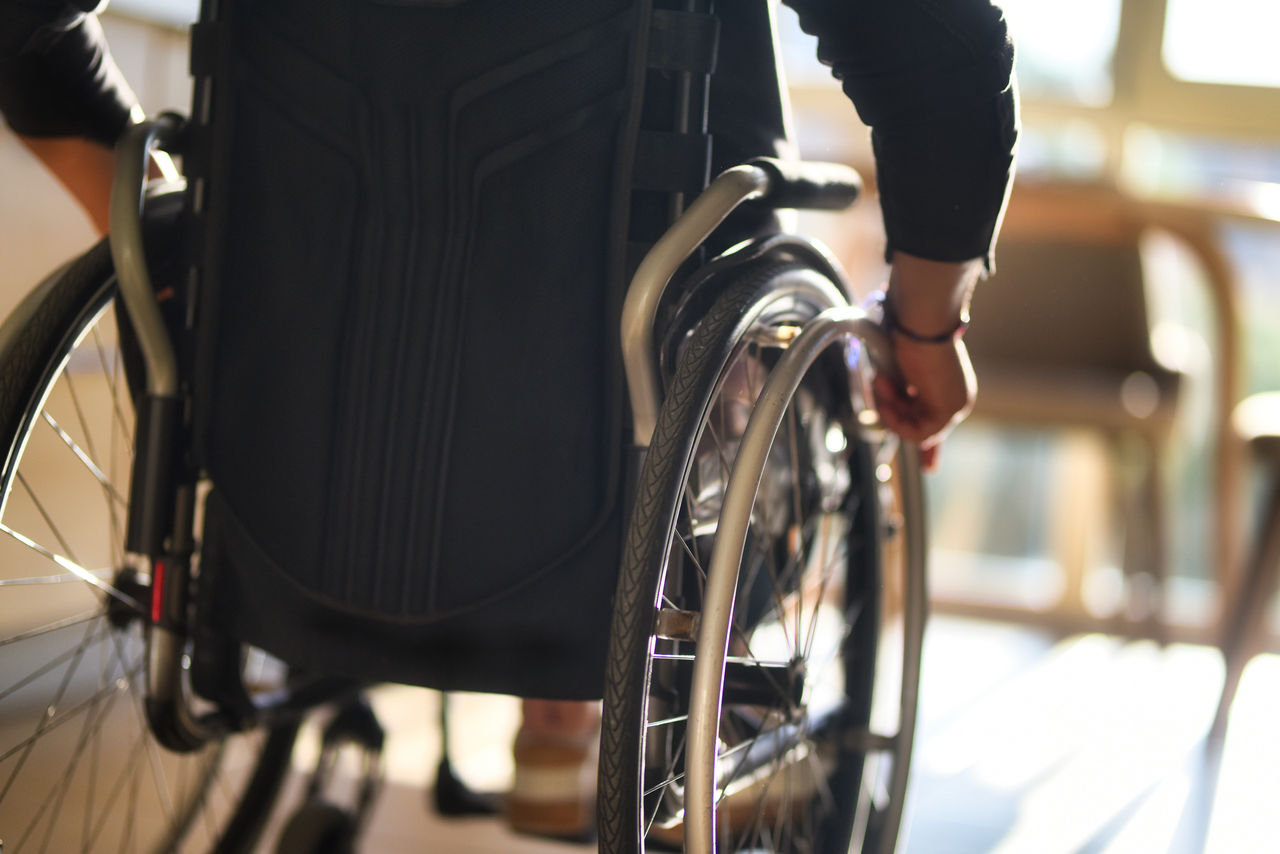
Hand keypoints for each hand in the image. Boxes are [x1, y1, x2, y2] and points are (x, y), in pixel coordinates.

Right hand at [872, 335, 975, 469]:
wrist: (921, 322)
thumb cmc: (910, 333)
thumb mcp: (902, 367)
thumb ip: (900, 389)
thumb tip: (887, 398)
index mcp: (952, 387)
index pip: (939, 422)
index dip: (931, 449)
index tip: (929, 468)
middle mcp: (959, 398)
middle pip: (921, 425)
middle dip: (893, 413)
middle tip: (878, 387)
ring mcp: (956, 406)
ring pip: (917, 432)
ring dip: (891, 411)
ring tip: (881, 383)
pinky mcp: (948, 411)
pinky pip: (919, 434)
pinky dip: (898, 420)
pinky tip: (888, 397)